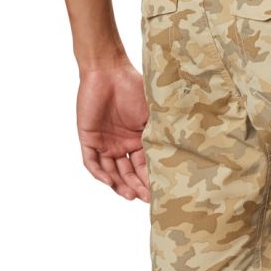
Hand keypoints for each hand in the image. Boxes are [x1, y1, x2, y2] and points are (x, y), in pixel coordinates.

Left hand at [76, 61, 150, 201]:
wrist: (109, 71)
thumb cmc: (134, 87)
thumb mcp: (152, 115)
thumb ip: (160, 133)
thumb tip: (181, 153)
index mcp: (138, 139)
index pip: (144, 165)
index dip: (151, 179)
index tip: (161, 192)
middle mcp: (121, 144)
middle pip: (128, 172)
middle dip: (136, 187)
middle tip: (146, 199)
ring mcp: (104, 142)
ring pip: (110, 171)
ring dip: (119, 185)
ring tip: (130, 196)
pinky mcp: (89, 138)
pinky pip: (91, 162)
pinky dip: (100, 173)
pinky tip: (110, 182)